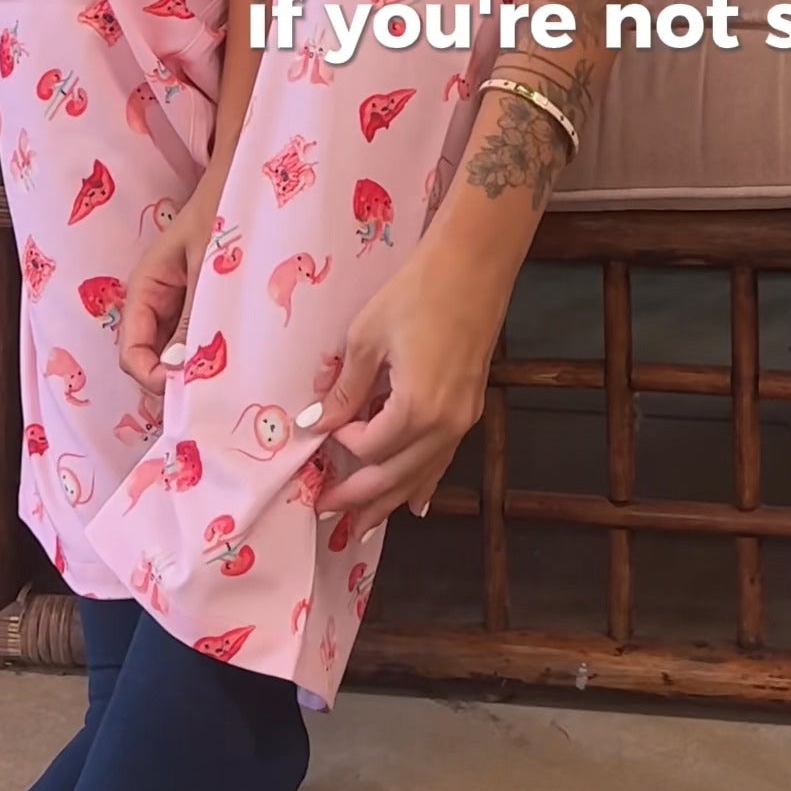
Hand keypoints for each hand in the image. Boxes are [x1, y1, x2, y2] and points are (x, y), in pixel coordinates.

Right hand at [118, 169, 227, 390]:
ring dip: (195, 370)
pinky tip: (238, 359)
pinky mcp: (202, 305)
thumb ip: (192, 315)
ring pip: (176, 356)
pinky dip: (210, 354)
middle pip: (152, 362)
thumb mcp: (207, 264)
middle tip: (213, 395)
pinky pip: (197, 340)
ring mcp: (179, 306)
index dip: (151, 378)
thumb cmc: (223, 209)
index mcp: (145, 289)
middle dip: (175, 381)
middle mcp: (157, 303)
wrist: (245, 175)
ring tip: (230, 380)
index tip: (185, 391)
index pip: (132, 353)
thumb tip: (174, 371)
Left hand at [312, 233, 511, 537]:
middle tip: (325, 513)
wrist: (474, 264)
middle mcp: (445, 424)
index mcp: (416, 408)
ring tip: (362, 526)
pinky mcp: (471, 408)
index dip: (341, 442)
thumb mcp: (367, 336)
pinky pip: (443, 458)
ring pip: (422, 474)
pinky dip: (425, 482)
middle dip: (359, 497)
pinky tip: (416, 503)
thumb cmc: (417, 292)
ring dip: (390, 500)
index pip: (368, 447)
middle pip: (395, 475)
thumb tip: (317, 421)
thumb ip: (345, 387)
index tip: (324, 426)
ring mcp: (463, 419)